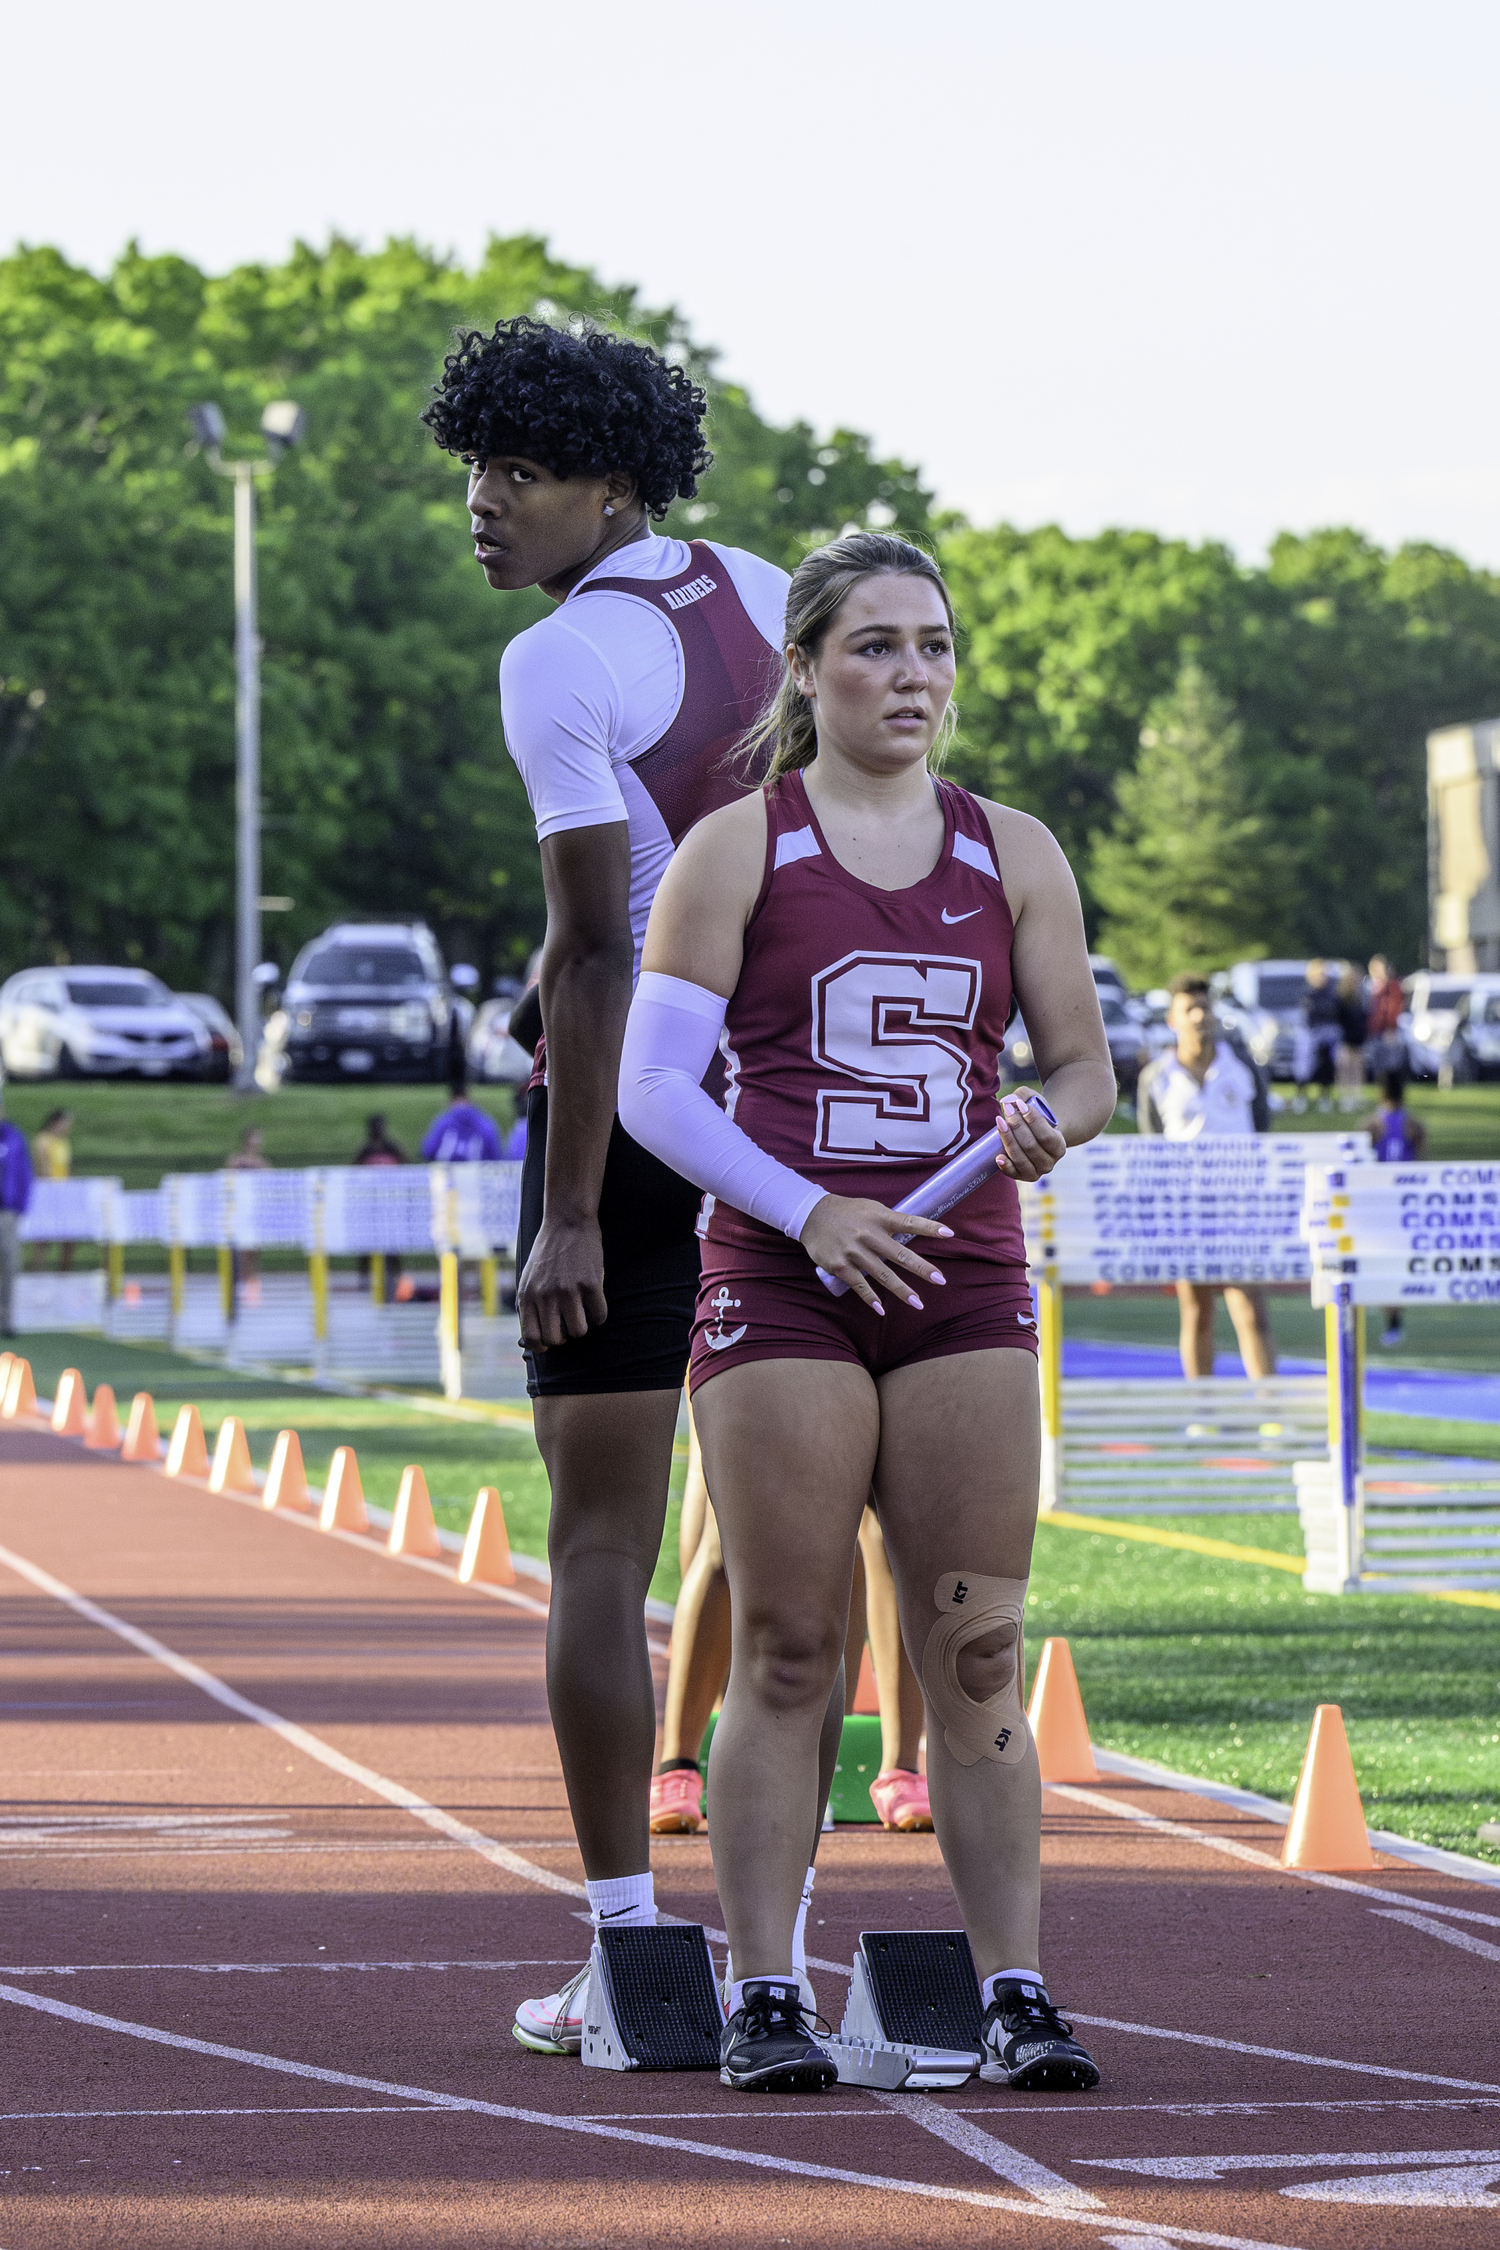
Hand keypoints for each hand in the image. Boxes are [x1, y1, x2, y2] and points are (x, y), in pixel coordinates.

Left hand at [517, 1215, 607, 1349]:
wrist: (567, 1222)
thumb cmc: (548, 1252)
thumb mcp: (528, 1278)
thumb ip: (530, 1305)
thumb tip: (534, 1338)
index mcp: (528, 1295)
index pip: (533, 1337)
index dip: (543, 1345)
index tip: (551, 1340)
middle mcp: (546, 1295)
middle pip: (556, 1339)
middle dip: (565, 1336)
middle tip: (568, 1323)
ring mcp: (569, 1290)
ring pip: (579, 1331)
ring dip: (583, 1325)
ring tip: (582, 1311)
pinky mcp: (591, 1283)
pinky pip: (599, 1316)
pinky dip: (598, 1314)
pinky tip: (594, 1303)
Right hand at [798, 1196, 950, 1316]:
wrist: (812, 1215)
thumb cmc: (848, 1212)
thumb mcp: (871, 1209)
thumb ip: (890, 1222)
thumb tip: (916, 1234)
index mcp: (879, 1217)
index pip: (908, 1222)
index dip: (929, 1228)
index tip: (949, 1233)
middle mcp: (868, 1234)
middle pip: (899, 1253)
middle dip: (921, 1268)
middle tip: (940, 1280)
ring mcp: (853, 1250)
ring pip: (882, 1274)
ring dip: (901, 1290)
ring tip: (918, 1303)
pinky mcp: (840, 1265)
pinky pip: (859, 1284)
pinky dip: (870, 1298)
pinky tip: (880, 1309)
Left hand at [995, 1093, 1066, 1181]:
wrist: (1034, 1137)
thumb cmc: (1035, 1118)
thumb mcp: (1035, 1103)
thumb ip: (1024, 1096)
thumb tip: (1009, 1100)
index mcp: (1059, 1146)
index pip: (1046, 1135)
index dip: (1033, 1120)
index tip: (1020, 1106)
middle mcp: (1050, 1162)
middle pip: (1031, 1146)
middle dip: (1018, 1126)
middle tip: (1007, 1110)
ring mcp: (1036, 1172)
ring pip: (1021, 1158)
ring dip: (1009, 1140)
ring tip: (1000, 1122)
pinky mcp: (1022, 1177)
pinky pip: (1013, 1173)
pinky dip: (1005, 1166)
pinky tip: (998, 1156)